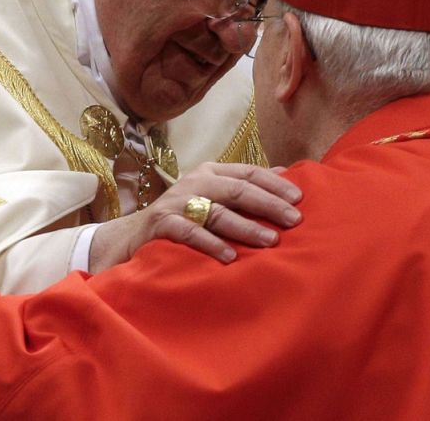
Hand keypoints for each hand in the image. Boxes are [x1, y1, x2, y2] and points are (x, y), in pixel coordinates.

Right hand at [88, 162, 301, 271]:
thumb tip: (287, 174)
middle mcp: (195, 182)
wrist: (129, 237)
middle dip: (268, 205)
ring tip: (270, 241)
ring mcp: (177, 203)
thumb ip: (243, 186)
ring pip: (218, 212)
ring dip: (246, 227)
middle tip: (294, 220)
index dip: (275, 184)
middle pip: (238, 190)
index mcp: (210, 172)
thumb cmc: (181, 218)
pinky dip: (211, 244)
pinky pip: (190, 233)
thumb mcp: (211, 196)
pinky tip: (231, 257)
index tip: (300, 199)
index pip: (248, 172)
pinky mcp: (161, 225)